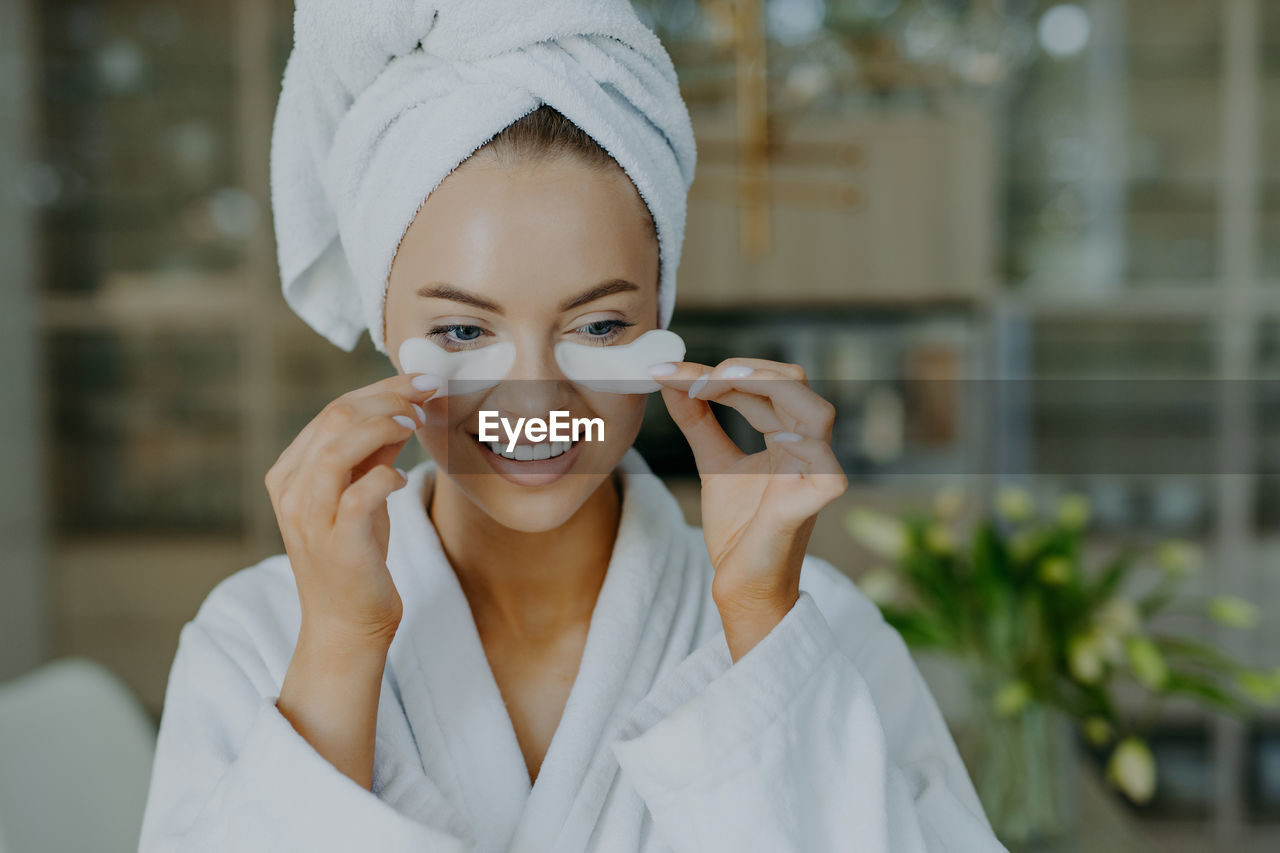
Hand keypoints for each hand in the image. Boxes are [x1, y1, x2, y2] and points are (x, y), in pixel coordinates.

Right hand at [264, 371, 441, 645]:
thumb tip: (402, 408)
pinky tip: (401, 478)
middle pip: (334, 419)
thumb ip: (372, 452)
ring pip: (336, 449)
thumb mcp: (360, 493)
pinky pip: (358, 496)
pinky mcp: (337, 544)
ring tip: (415, 424)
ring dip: (382, 427)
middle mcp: (292, 491)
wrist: (346, 624)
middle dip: (386, 398)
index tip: (420, 382)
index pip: (332, 411)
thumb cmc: (356, 555)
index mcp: (290, 472)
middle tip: (426, 394)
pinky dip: (384, 477)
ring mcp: (310, 518)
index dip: (379, 389)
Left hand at [650, 359, 847, 660]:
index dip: (719, 371)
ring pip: (816, 413)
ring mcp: (813, 475)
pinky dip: (802, 446)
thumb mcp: (713, 463)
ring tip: (718, 384)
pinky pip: (826, 471)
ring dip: (768, 390)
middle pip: (794, 383)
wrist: (740, 585)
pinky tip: (769, 436)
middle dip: (743, 370)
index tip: (667, 372)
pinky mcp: (811, 507)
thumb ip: (699, 421)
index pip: (766, 383)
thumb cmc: (738, 528)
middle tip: (691, 378)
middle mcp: (806, 448)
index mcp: (788, 435)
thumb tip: (671, 380)